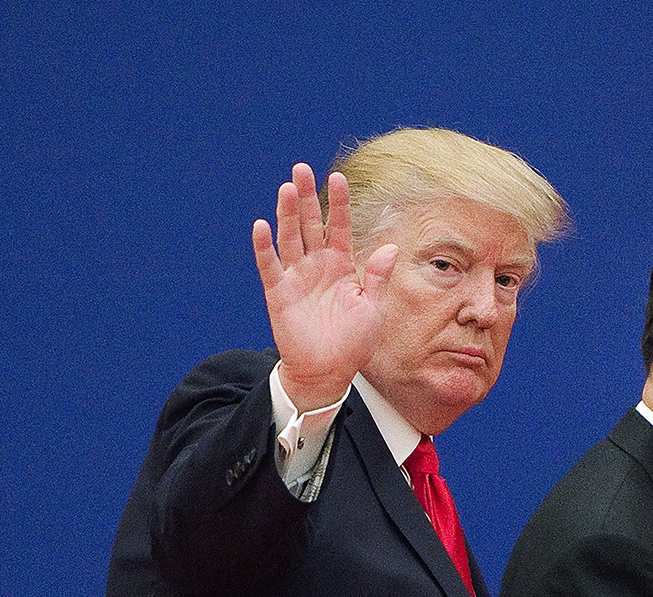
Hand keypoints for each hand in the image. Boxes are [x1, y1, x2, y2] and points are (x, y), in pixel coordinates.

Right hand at [251, 163, 397, 411]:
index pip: (338, 227)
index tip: (338, 177)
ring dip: (286, 214)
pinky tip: (261, 225)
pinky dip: (264, 247)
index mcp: (341, 265)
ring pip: (290, 238)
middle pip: (310, 224)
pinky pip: (270, 266)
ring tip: (286, 188)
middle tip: (300, 168)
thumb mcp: (373, 308)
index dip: (338, 203)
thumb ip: (377, 277)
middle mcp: (317, 265)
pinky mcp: (278, 293)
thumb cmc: (353, 341)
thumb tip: (391, 247)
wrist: (328, 371)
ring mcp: (296, 277)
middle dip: (306, 197)